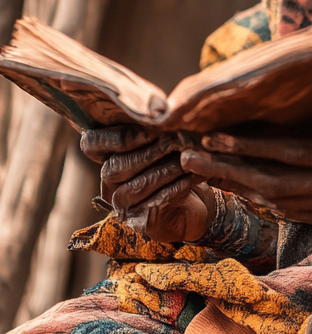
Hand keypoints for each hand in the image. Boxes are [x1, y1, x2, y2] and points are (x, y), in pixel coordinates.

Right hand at [80, 125, 215, 242]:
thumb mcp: (166, 140)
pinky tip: (192, 177)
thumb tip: (165, 110)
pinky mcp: (141, 223)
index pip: (92, 144)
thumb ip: (157, 127)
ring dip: (163, 171)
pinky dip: (175, 189)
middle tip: (174, 141)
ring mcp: (122, 206)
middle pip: (114, 167)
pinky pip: (154, 204)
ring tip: (187, 159)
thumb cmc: (178, 164)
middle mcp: (109, 183)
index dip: (115, 137)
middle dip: (147, 153)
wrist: (198, 202)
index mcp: (109, 157)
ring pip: (135, 187)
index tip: (148, 129)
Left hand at [179, 94, 311, 234]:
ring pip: (281, 203)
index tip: (213, 136)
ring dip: (240, 189)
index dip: (249, 145)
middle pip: (275, 183)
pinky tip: (243, 190)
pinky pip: (297, 214)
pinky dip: (266, 202)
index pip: (291, 152)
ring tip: (206, 174)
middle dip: (229, 170)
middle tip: (191, 159)